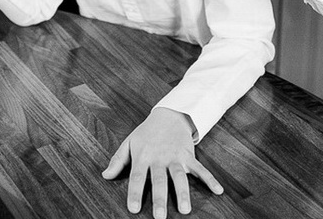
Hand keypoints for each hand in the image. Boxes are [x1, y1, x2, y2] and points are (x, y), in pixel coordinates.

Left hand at [102, 107, 223, 217]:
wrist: (169, 114)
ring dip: (183, 193)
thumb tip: (105, 176)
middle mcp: (160, 158)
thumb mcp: (129, 142)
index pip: (137, 177)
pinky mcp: (189, 155)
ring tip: (185, 209)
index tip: (133, 209)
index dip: (135, 193)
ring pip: (180, 176)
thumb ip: (118, 160)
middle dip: (160, 198)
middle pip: (159, 180)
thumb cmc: (147, 132)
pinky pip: (200, 169)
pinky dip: (210, 179)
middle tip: (160, 216)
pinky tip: (218, 191)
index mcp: (143, 156)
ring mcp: (176, 157)